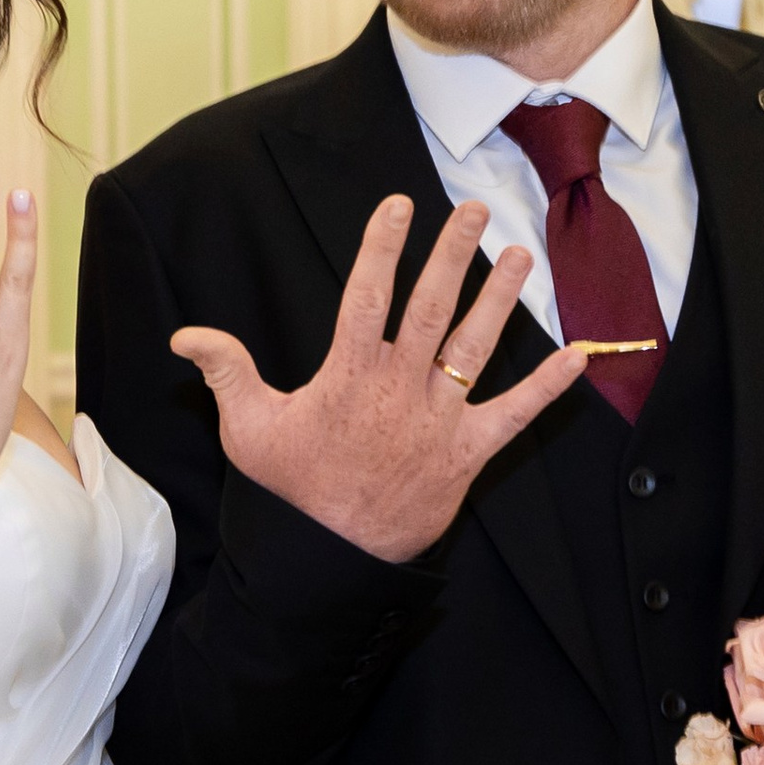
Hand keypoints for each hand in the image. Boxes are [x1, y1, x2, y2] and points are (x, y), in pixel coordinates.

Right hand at [171, 195, 590, 560]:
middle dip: (453, 253)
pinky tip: (576, 357)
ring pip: (475, 346)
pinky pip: (514, 416)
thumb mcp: (247, 428)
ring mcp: (438, 419)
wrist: (331, 558)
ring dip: (500, 298)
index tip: (399, 206)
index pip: (368, 295)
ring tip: (519, 254)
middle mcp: (399, 387)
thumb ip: (226, 372)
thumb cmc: (291, 491)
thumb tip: (187, 336)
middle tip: (473, 209)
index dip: (383, 246)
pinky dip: (547, 388)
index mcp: (349, 375)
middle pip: (432, 306)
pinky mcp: (467, 453)